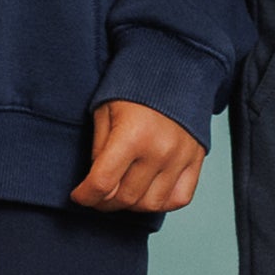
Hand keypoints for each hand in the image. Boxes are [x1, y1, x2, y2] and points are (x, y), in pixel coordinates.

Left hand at [70, 98, 205, 217]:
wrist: (174, 68)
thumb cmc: (133, 88)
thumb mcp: (104, 111)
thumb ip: (99, 149)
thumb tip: (97, 183)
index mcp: (132, 135)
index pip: (102, 183)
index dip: (85, 195)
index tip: (79, 195)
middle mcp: (159, 150)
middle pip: (125, 198)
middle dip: (103, 202)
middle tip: (96, 196)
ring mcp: (180, 157)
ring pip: (151, 204)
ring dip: (130, 205)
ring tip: (120, 193)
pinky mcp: (196, 160)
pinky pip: (179, 199)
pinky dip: (160, 203)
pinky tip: (147, 192)